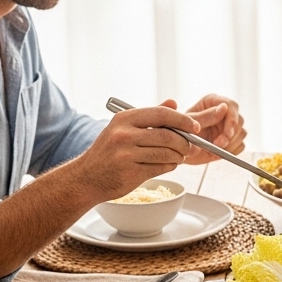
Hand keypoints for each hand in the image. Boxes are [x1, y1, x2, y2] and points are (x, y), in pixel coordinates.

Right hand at [76, 100, 198, 199]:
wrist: (86, 178)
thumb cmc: (108, 152)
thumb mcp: (123, 128)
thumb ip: (149, 116)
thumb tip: (173, 103)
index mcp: (124, 119)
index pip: (161, 114)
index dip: (182, 120)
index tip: (195, 127)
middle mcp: (124, 134)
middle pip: (167, 135)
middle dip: (184, 142)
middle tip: (189, 147)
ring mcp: (126, 154)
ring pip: (166, 153)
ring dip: (178, 156)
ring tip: (178, 157)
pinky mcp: (131, 173)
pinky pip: (161, 168)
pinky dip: (170, 166)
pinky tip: (168, 165)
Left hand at [184, 93, 246, 163]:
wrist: (178, 148)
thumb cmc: (180, 131)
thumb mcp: (190, 123)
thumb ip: (206, 115)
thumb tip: (224, 107)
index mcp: (213, 101)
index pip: (231, 106)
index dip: (232, 121)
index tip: (227, 135)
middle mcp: (224, 111)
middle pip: (239, 121)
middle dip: (230, 136)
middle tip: (217, 146)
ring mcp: (229, 126)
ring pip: (241, 133)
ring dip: (230, 145)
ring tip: (213, 151)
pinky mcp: (231, 139)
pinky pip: (240, 145)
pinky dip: (231, 151)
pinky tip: (217, 153)